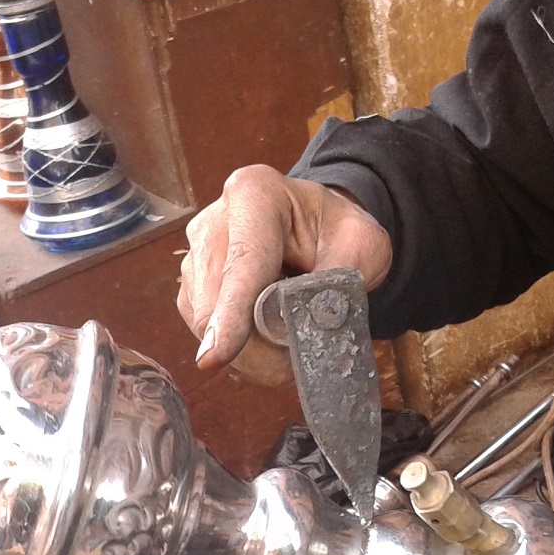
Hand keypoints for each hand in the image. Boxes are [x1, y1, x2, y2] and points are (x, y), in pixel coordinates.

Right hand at [178, 165, 391, 370]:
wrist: (317, 228)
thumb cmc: (337, 232)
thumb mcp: (361, 243)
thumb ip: (341, 277)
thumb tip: (314, 319)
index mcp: (255, 195)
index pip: (242, 264)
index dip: (230, 315)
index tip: (215, 358)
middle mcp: (214, 222)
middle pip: (214, 304)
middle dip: (252, 347)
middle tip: (296, 359)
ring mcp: (196, 255)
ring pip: (206, 325)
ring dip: (249, 351)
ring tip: (287, 337)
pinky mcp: (191, 287)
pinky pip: (206, 333)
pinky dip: (240, 350)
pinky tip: (267, 337)